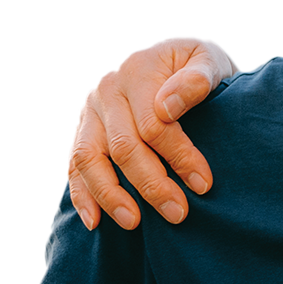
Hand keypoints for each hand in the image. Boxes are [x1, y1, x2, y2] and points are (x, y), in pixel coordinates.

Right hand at [65, 37, 236, 229]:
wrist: (177, 63)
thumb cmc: (199, 67)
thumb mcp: (208, 60)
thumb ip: (197, 78)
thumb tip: (168, 107)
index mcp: (137, 69)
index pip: (154, 123)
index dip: (179, 156)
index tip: (203, 184)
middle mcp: (106, 90)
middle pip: (123, 146)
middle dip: (152, 184)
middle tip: (178, 213)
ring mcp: (90, 112)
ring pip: (90, 159)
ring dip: (111, 195)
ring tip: (134, 223)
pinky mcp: (83, 131)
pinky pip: (75, 166)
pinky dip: (82, 195)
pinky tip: (95, 222)